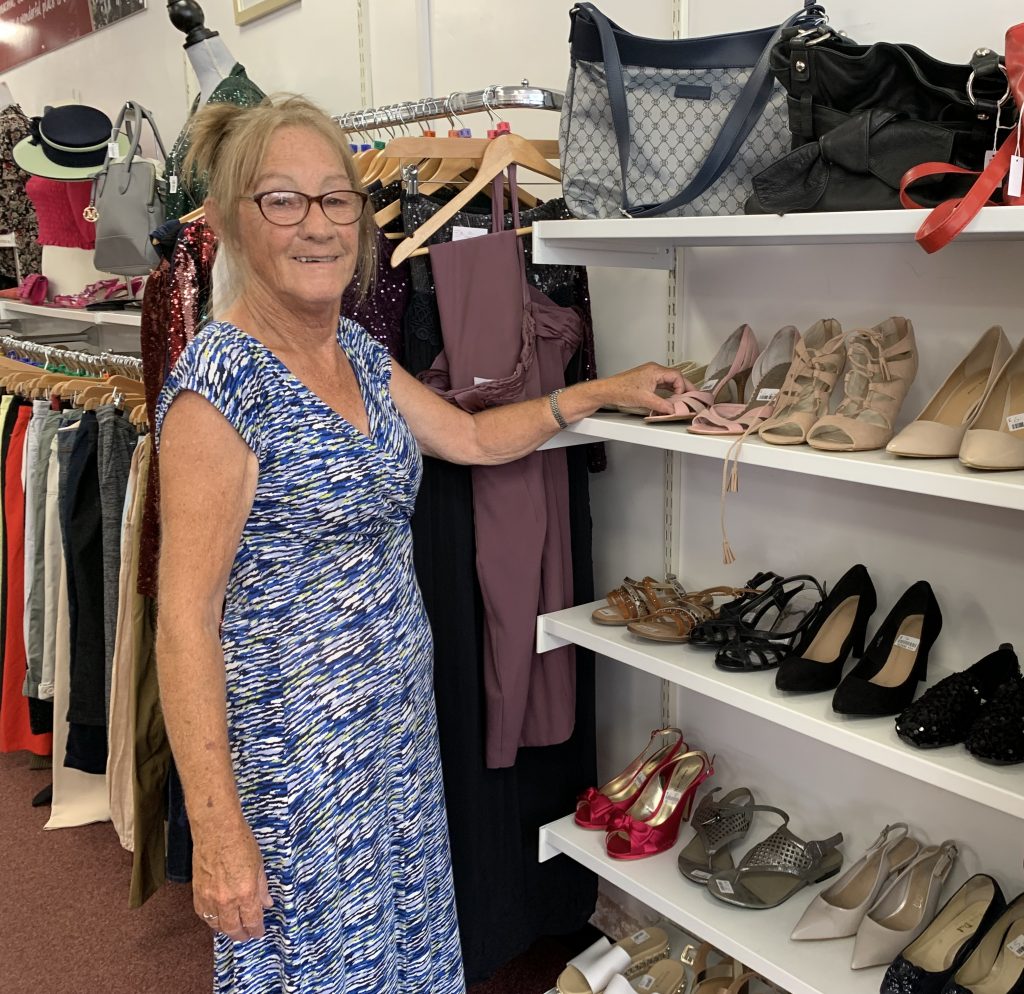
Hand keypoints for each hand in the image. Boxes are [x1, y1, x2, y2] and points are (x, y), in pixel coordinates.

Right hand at [193, 821, 272, 941]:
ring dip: (225, 930)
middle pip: (233, 928)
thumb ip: (262, 887)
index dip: (256, 930)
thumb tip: (267, 903)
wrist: (216, 830)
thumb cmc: (241, 842)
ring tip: (232, 930)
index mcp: (246, 893)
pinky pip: (203, 914)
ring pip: (216, 925)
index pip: (252, 921)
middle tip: (246, 936)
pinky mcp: (197, 893)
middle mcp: (227, 900)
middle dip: (241, 935)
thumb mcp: (259, 865)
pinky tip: (216, 918)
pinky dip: (210, 920)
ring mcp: (210, 898)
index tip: (259, 932)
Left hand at [593, 362, 689, 416]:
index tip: (682, 398)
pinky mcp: (646, 380)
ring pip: (668, 381)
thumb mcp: (645, 400)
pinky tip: (670, 397)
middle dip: (683, 387)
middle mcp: (654, 370)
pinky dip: (668, 390)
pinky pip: (662, 384)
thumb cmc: (622, 390)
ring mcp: (650, 374)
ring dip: (676, 389)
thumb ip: (661, 405)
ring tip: (682, 398)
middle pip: (675, 377)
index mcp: (655, 370)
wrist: (609, 390)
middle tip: (691, 397)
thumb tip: (672, 409)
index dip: (682, 387)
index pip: (677, 376)